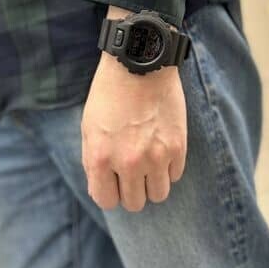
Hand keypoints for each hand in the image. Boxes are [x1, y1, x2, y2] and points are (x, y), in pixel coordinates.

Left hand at [80, 6, 187, 212]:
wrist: (140, 64)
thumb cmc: (109, 94)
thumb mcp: (89, 128)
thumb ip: (95, 162)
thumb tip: (104, 189)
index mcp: (100, 158)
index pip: (106, 201)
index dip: (109, 193)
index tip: (112, 181)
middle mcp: (129, 162)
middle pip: (135, 203)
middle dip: (131, 190)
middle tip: (131, 171)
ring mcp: (156, 156)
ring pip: (158, 195)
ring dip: (152, 183)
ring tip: (148, 163)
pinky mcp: (178, 147)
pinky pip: (175, 176)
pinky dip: (168, 168)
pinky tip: (161, 148)